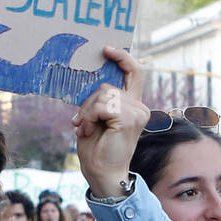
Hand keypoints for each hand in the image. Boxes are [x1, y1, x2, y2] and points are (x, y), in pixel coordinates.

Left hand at [73, 46, 148, 196]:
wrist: (101, 172)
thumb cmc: (97, 148)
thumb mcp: (96, 118)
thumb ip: (100, 101)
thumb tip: (91, 80)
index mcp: (132, 105)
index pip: (134, 73)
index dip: (122, 58)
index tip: (107, 48)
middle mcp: (139, 107)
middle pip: (107, 86)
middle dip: (88, 102)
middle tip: (81, 122)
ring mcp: (137, 112)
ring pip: (103, 95)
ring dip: (88, 112)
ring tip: (86, 128)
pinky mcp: (129, 119)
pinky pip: (102, 106)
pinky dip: (90, 117)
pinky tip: (89, 130)